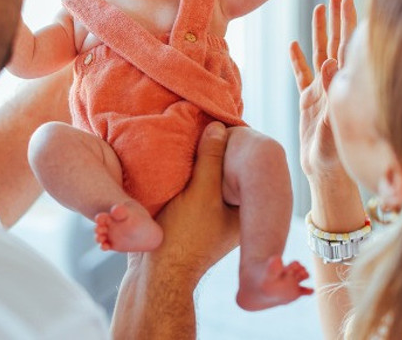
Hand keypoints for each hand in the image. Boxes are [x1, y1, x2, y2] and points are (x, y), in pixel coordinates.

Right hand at [130, 122, 239, 279]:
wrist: (155, 274)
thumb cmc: (184, 236)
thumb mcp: (200, 191)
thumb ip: (210, 159)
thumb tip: (218, 128)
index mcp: (245, 214)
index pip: (246, 172)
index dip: (235, 149)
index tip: (223, 128)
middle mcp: (232, 217)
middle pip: (227, 176)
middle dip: (216, 156)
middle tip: (207, 131)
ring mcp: (212, 220)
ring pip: (209, 182)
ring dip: (200, 166)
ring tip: (191, 143)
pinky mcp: (191, 221)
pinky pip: (194, 191)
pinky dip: (189, 178)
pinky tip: (178, 164)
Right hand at [289, 0, 356, 180]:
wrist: (327, 178)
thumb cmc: (337, 159)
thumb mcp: (335, 128)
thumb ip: (332, 96)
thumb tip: (331, 63)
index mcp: (343, 88)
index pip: (347, 48)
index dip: (348, 23)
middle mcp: (335, 86)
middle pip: (336, 44)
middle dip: (337, 19)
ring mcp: (322, 93)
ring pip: (320, 55)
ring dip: (319, 32)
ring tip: (319, 7)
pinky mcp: (309, 104)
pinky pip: (302, 76)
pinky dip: (298, 60)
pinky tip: (294, 44)